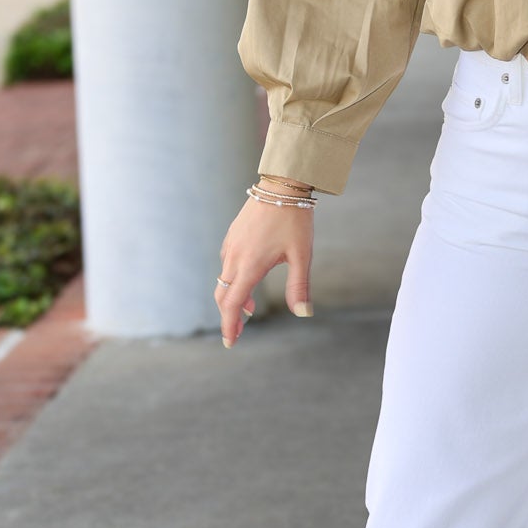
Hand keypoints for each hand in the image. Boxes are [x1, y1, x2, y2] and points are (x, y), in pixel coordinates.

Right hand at [215, 189, 314, 347]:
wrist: (282, 185)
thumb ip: (299, 287)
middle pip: (223, 295)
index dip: (229, 326)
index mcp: (249, 266)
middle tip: (237, 333)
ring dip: (233, 297)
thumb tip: (304, 314)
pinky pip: (227, 264)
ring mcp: (231, 245)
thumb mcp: (302, 256)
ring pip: (224, 280)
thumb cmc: (294, 220)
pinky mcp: (232, 236)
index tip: (231, 342)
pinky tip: (249, 278)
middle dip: (229, 316)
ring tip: (250, 310)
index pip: (232, 304)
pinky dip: (234, 279)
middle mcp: (234, 257)